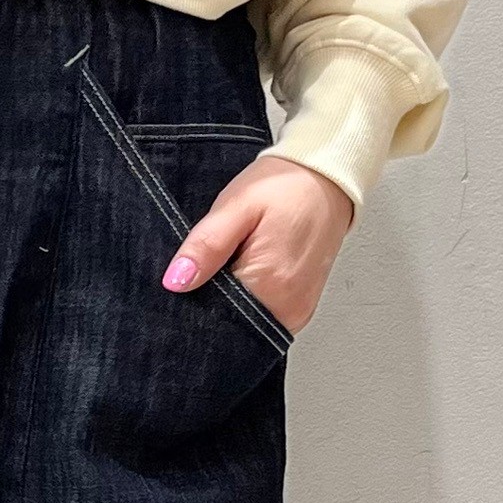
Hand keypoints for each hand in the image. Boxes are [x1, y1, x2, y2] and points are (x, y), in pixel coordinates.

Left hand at [161, 156, 354, 333]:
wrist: (325, 176)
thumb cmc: (286, 187)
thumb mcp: (237, 206)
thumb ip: (206, 246)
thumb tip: (176, 281)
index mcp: (270, 286)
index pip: (212, 317)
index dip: (195, 299)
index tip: (194, 273)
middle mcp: (287, 309)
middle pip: (229, 325)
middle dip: (211, 302)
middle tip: (217, 261)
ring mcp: (296, 313)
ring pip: (244, 323)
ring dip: (229, 300)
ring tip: (235, 263)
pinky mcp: (299, 309)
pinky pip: (261, 317)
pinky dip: (247, 300)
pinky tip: (247, 272)